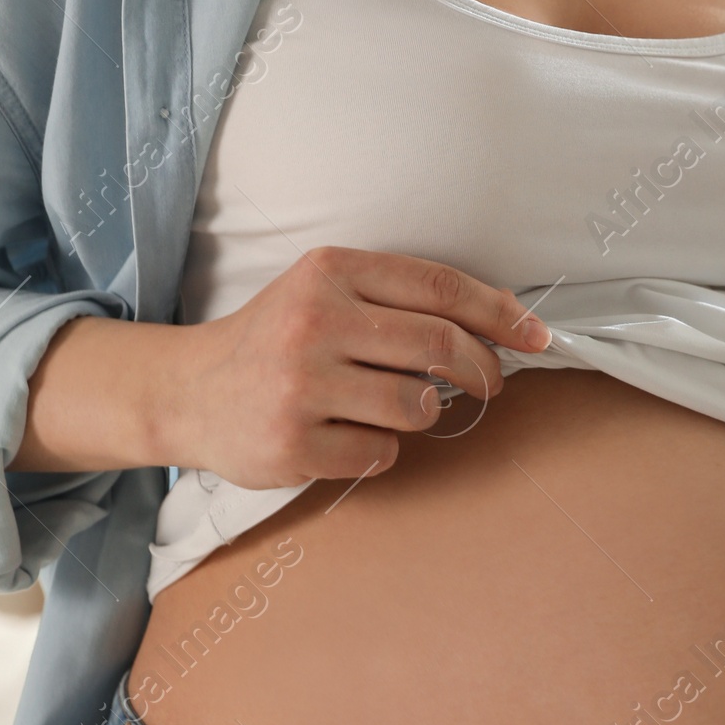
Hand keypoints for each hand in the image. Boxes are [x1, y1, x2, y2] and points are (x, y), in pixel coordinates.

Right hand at [14, 249, 549, 482]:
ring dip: (422, 413)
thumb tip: (501, 317)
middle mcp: (314, 321)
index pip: (439, 285)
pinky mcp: (292, 444)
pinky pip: (380, 453)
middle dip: (482, 369)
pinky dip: (380, 449)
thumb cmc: (275, 340)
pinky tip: (348, 435)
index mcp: (330, 271)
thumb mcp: (325, 292)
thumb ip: (399, 297)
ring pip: (417, 406)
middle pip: (438, 346)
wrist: (188, 392)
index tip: (536, 335)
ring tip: (390, 406)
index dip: (499, 312)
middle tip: (492, 383)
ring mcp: (301, 385)